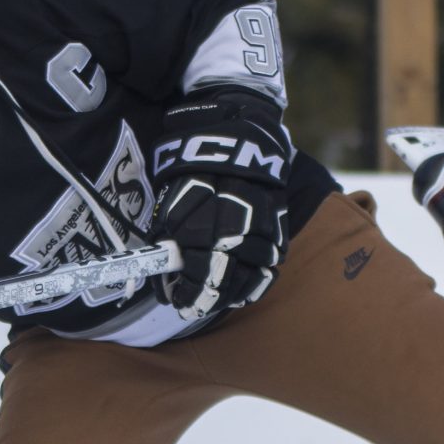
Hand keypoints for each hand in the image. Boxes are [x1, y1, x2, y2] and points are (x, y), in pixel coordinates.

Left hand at [148, 93, 293, 321]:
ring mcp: (262, 229)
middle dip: (203, 296)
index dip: (182, 288)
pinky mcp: (279, 230)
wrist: (239, 136)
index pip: (193, 267)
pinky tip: (239, 292)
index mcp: (207, 217)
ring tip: (212, 301)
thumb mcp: (174, 192)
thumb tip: (165, 268)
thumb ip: (170, 231)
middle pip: (221, 277)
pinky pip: (269, 268)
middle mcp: (237, 226)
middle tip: (189, 307)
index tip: (172, 299)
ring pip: (248, 277)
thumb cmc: (196, 165)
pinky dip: (254, 284)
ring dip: (227, 294)